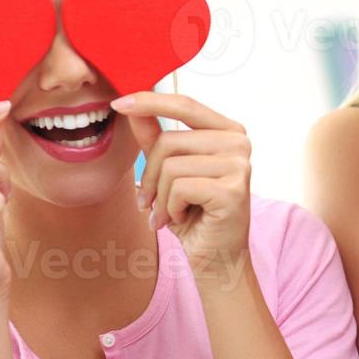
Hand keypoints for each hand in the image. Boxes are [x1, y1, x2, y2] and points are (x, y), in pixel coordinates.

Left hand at [113, 93, 251, 274]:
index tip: (118, 102)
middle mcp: (239, 142)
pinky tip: (184, 219)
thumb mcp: (169, 171)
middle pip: (169, 141)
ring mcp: (240, 164)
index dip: (150, 101)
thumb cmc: (195, 214)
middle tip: (152, 201)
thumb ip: (154, 137)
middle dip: (149, 175)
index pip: (185, 104)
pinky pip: (179, 188)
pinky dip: (171, 208)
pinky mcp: (233, 189)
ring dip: (161, 196)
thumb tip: (132, 107)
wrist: (216, 257)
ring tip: (170, 212)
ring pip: (171, 166)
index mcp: (228, 130)